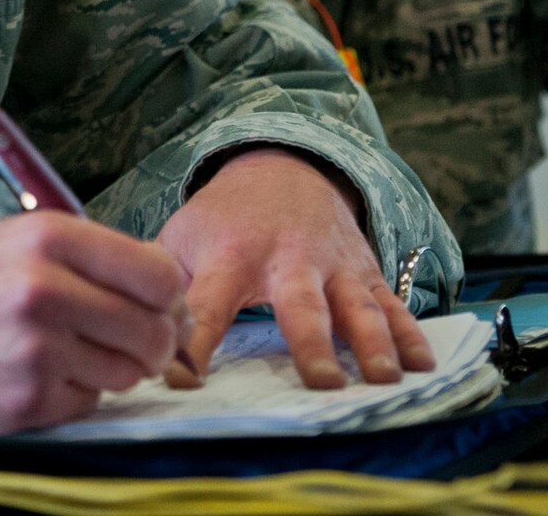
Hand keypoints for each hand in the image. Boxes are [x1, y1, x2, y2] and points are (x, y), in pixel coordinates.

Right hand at [0, 213, 190, 431]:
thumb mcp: (24, 240)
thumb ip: (97, 256)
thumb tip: (170, 294)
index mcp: (50, 237)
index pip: (159, 273)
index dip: (169, 295)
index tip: (160, 304)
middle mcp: (45, 290)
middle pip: (153, 328)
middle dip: (152, 339)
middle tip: (131, 339)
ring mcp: (36, 350)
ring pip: (127, 371)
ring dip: (110, 367)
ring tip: (71, 351)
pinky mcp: (27, 400)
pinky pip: (90, 402)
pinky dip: (75, 393)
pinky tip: (42, 375)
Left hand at [157, 147, 432, 390]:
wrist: (283, 165)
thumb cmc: (223, 218)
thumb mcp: (180, 237)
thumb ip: (158, 282)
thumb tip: (123, 328)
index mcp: (230, 256)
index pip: (206, 305)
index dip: (193, 343)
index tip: (182, 380)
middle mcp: (286, 259)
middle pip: (300, 304)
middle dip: (310, 342)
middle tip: (321, 383)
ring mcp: (332, 265)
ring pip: (356, 306)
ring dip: (372, 342)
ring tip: (383, 380)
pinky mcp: (364, 271)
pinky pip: (392, 303)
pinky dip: (411, 333)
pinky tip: (424, 364)